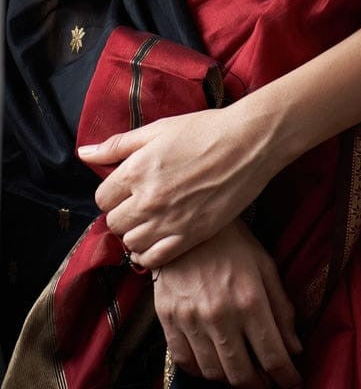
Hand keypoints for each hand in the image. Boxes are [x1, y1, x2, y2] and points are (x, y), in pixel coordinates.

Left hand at [79, 104, 275, 267]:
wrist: (248, 144)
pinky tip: (163, 236)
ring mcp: (168, 221)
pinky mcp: (189, 236)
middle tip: (144, 202)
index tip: (130, 188)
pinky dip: (152, 252)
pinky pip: (153, 258)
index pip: (102, 198)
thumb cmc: (205, 131)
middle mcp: (147, 200)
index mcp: (136, 170)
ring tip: (155, 218)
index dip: (115, 193)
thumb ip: (118, 145)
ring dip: (138, 232)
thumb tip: (83, 154)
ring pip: (131, 243)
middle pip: (114, 223)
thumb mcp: (158, 130)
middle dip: (124, 213)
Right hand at [153, 217, 304, 388]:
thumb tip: (295, 348)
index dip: (287, 378)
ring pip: (214, 373)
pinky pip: (185, 364)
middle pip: (242, 374)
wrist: (185, 225)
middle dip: (261, 385)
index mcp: (250, 300)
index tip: (294, 386)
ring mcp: (191, 321)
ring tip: (243, 372)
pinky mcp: (168, 322)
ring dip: (232, 380)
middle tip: (268, 383)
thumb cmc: (233, 243)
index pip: (273, 356)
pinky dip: (202, 371)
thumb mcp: (266, 267)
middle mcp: (220, 316)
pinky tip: (214, 363)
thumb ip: (281, 308)